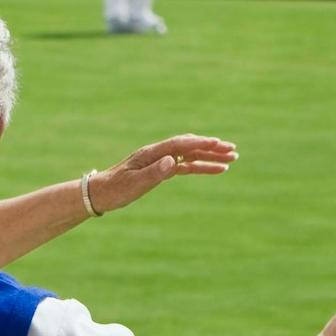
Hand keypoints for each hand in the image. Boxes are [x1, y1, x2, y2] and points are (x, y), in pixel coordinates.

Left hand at [91, 134, 236, 213]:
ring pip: (190, 156)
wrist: (101, 193)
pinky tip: (215, 169)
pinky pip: (185, 166)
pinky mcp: (161, 169)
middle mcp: (158, 153)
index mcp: (152, 153)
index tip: (219, 143)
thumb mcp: (135, 183)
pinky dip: (201, 166)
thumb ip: (155, 172)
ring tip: (231, 159)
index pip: (181, 144)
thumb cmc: (116, 189)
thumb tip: (173, 161)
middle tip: (233, 150)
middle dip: (212, 148)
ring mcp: (161, 160)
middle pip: (190, 146)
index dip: (200, 143)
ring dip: (210, 156)